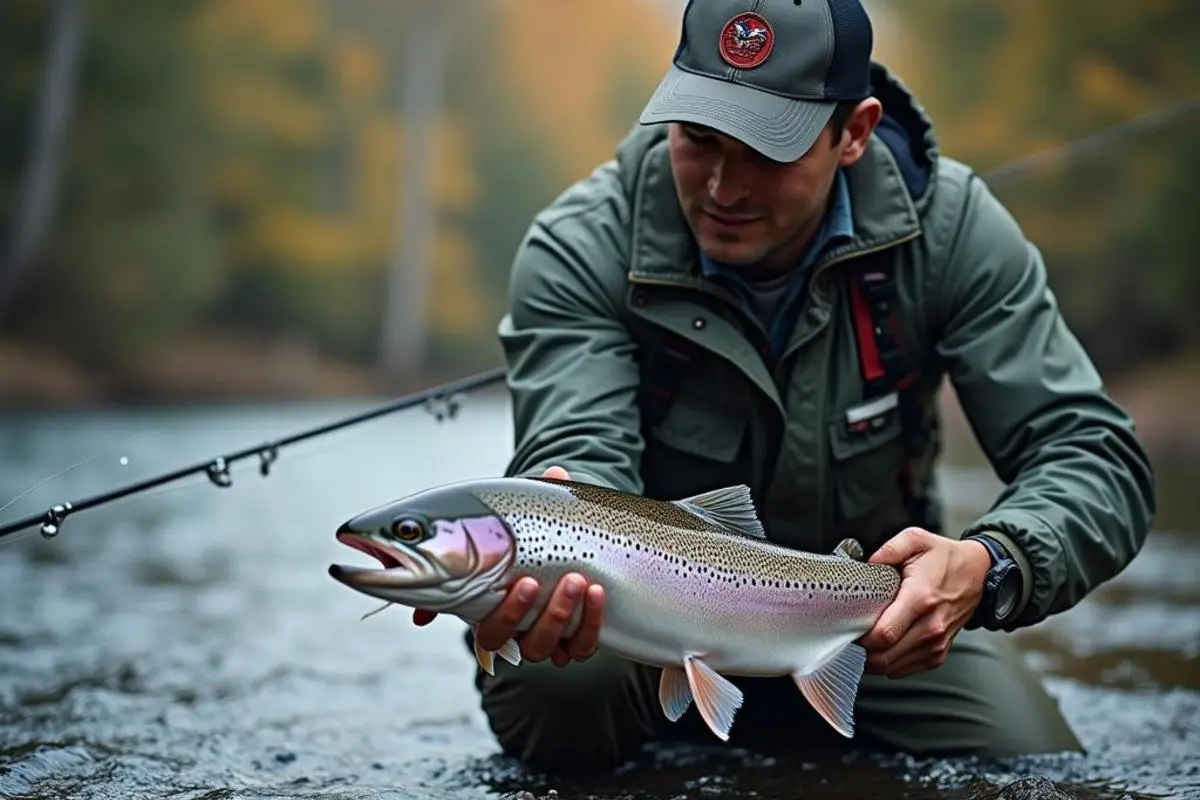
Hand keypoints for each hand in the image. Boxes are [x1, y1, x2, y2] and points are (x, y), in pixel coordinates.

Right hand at [412, 466, 605, 667]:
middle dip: (534, 613)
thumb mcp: (540, 519)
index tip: (527, 580)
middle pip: (516, 642)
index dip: (505, 614)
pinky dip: (591, 623)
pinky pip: (581, 647)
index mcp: (494, 607)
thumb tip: (556, 475)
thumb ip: (543, 498)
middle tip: (553, 580)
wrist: (580, 551)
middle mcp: (518, 631)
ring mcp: (547, 639)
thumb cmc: (547, 536)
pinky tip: (597, 594)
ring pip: (545, 647)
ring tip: (579, 581)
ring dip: (563, 616)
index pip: (487, 632)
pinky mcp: (575, 642)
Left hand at [858, 527, 991, 677]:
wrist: (978, 572)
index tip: (849, 627)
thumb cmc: (944, 557)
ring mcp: (936, 643)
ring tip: (863, 642)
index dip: (860, 637)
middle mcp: (931, 626)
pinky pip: (906, 670)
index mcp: (920, 598)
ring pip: (893, 668)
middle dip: (861, 651)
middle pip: (885, 657)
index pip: (885, 634)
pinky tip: (881, 648)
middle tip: (850, 636)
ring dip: (872, 660)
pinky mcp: (938, 653)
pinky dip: (888, 664)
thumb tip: (868, 563)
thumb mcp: (916, 539)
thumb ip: (889, 549)